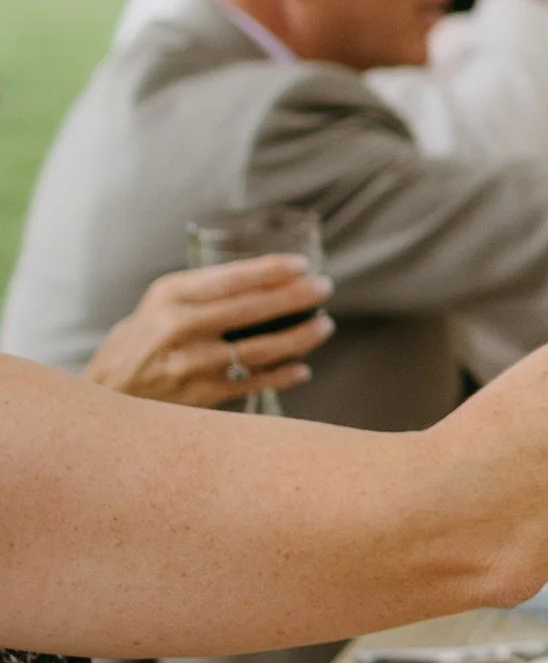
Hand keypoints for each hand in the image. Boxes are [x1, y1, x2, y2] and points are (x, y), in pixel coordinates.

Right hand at [85, 258, 331, 407]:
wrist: (109, 397)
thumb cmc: (143, 340)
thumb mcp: (161, 303)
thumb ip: (205, 291)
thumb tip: (269, 278)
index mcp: (170, 297)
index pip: (229, 278)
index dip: (269, 270)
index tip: (302, 265)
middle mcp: (179, 328)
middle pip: (250, 310)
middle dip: (294, 297)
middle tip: (324, 288)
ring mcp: (190, 365)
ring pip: (258, 350)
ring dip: (298, 338)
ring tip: (323, 326)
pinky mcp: (199, 397)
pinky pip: (251, 384)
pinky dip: (281, 376)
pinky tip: (302, 368)